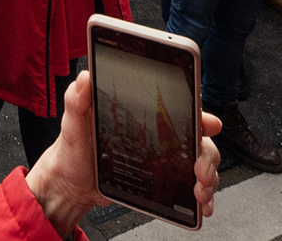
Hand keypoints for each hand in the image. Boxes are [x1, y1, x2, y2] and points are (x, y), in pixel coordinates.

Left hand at [26, 71, 220, 235]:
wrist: (71, 182)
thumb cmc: (74, 149)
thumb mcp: (73, 122)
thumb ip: (77, 99)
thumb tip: (85, 77)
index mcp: (145, 115)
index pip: (181, 108)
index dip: (200, 114)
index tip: (209, 124)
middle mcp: (160, 135)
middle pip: (198, 138)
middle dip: (207, 154)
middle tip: (199, 170)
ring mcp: (164, 158)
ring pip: (201, 162)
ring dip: (209, 176)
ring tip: (201, 191)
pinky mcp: (163, 179)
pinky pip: (189, 185)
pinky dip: (203, 195)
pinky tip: (202, 204)